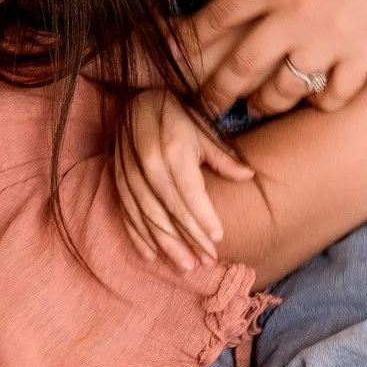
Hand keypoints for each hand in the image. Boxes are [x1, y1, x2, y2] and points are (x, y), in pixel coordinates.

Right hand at [114, 87, 254, 273]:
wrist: (138, 100)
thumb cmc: (178, 116)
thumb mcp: (204, 129)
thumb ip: (223, 156)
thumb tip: (248, 177)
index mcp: (172, 149)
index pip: (189, 191)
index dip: (203, 217)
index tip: (218, 239)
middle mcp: (149, 163)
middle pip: (170, 210)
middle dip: (190, 239)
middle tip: (207, 261)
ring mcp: (130, 174)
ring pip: (149, 217)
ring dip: (167, 244)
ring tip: (186, 266)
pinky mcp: (118, 181)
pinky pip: (127, 214)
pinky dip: (138, 236)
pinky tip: (151, 256)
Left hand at [194, 0, 366, 115]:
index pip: (212, 22)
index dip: (186, 44)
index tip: (173, 58)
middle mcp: (293, 16)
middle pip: (239, 69)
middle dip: (214, 92)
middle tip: (205, 104)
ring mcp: (330, 39)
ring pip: (283, 91)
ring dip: (263, 103)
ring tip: (257, 105)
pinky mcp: (365, 50)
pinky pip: (335, 96)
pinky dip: (320, 103)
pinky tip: (313, 98)